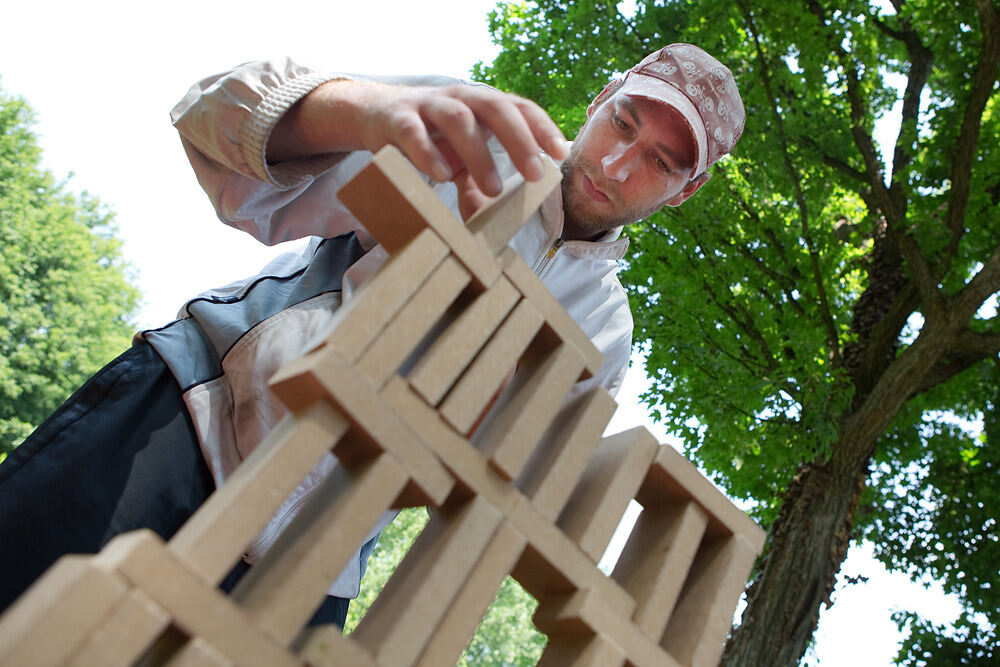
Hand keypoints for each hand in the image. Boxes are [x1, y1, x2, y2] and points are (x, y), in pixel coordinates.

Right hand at [268, 79, 568, 208]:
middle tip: (535, 174)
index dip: (541, 127)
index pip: (519, 107)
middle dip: (519, 140)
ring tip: (492, 188)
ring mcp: (428, 106)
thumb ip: (475, 187)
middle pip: (495, 107)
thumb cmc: (430, 137)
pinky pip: (413, 132)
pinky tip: (440, 177)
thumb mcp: (457, 161)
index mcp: (482, 105)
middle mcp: (460, 99)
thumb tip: (489, 227)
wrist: (376, 114)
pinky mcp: (396, 119)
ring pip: (458, 119)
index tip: (560, 154)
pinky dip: (428, 154)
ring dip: (479, 153)